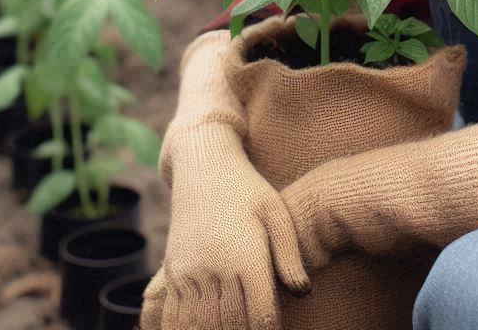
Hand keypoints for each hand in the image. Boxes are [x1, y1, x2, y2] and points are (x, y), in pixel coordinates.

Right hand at [140, 120, 309, 329]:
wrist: (202, 163)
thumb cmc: (247, 187)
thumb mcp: (275, 211)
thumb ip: (290, 254)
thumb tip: (303, 293)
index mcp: (247, 257)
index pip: (260, 317)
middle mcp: (215, 269)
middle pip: (230, 326)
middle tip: (256, 329)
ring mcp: (190, 272)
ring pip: (201, 326)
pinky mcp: (173, 272)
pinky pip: (174, 316)